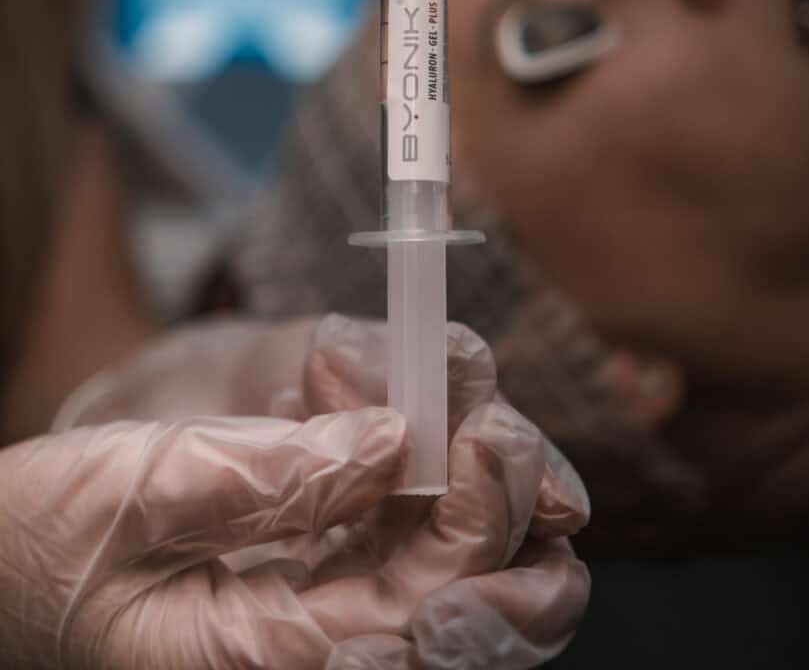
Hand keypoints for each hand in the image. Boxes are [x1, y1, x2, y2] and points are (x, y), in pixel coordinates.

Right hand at [55, 314, 591, 666]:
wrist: (3, 557)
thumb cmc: (47, 533)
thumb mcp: (143, 490)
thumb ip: (270, 476)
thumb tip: (394, 442)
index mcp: (266, 661)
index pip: (422, 614)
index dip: (478, 525)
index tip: (488, 432)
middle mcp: (307, 655)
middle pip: (460, 609)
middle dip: (505, 518)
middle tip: (501, 426)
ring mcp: (314, 617)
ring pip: (439, 571)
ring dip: (476, 495)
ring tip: (478, 416)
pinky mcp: (307, 576)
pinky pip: (394, 539)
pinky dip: (423, 480)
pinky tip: (422, 425)